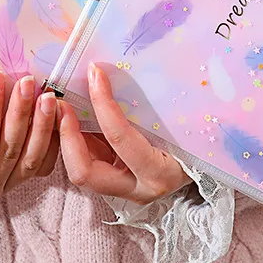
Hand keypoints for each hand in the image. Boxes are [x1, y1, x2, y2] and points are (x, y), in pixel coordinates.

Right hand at [0, 72, 58, 206]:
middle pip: (9, 149)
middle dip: (20, 111)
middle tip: (27, 82)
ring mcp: (5, 189)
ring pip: (31, 157)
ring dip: (41, 123)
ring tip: (46, 95)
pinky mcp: (20, 182)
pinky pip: (43, 163)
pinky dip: (51, 138)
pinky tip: (55, 114)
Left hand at [57, 63, 189, 204]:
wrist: (202, 169)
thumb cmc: (195, 140)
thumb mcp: (178, 124)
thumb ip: (146, 106)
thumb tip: (112, 71)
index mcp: (158, 173)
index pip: (119, 138)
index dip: (102, 103)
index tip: (95, 73)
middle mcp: (136, 189)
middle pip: (84, 171)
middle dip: (67, 135)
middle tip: (61, 101)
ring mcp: (121, 191)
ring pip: (79, 170)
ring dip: (66, 138)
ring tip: (61, 106)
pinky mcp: (112, 184)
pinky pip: (85, 162)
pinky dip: (74, 139)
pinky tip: (71, 116)